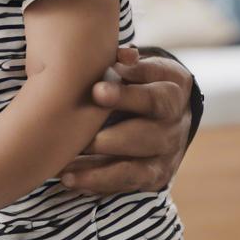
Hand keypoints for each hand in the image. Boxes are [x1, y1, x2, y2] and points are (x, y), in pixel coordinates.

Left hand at [59, 46, 191, 194]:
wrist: (168, 105)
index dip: (126, 95)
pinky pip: (125, 185)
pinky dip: (98, 185)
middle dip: (108, 140)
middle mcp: (173, 129)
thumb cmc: (142, 78)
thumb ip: (130, 61)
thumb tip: (124, 55)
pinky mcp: (154, 176)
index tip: (96, 91)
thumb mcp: (142, 63)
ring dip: (97, 172)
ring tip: (65, 173)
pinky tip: (71, 182)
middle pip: (145, 138)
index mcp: (172, 94)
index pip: (153, 98)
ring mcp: (165, 156)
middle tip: (76, 141)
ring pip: (134, 169)